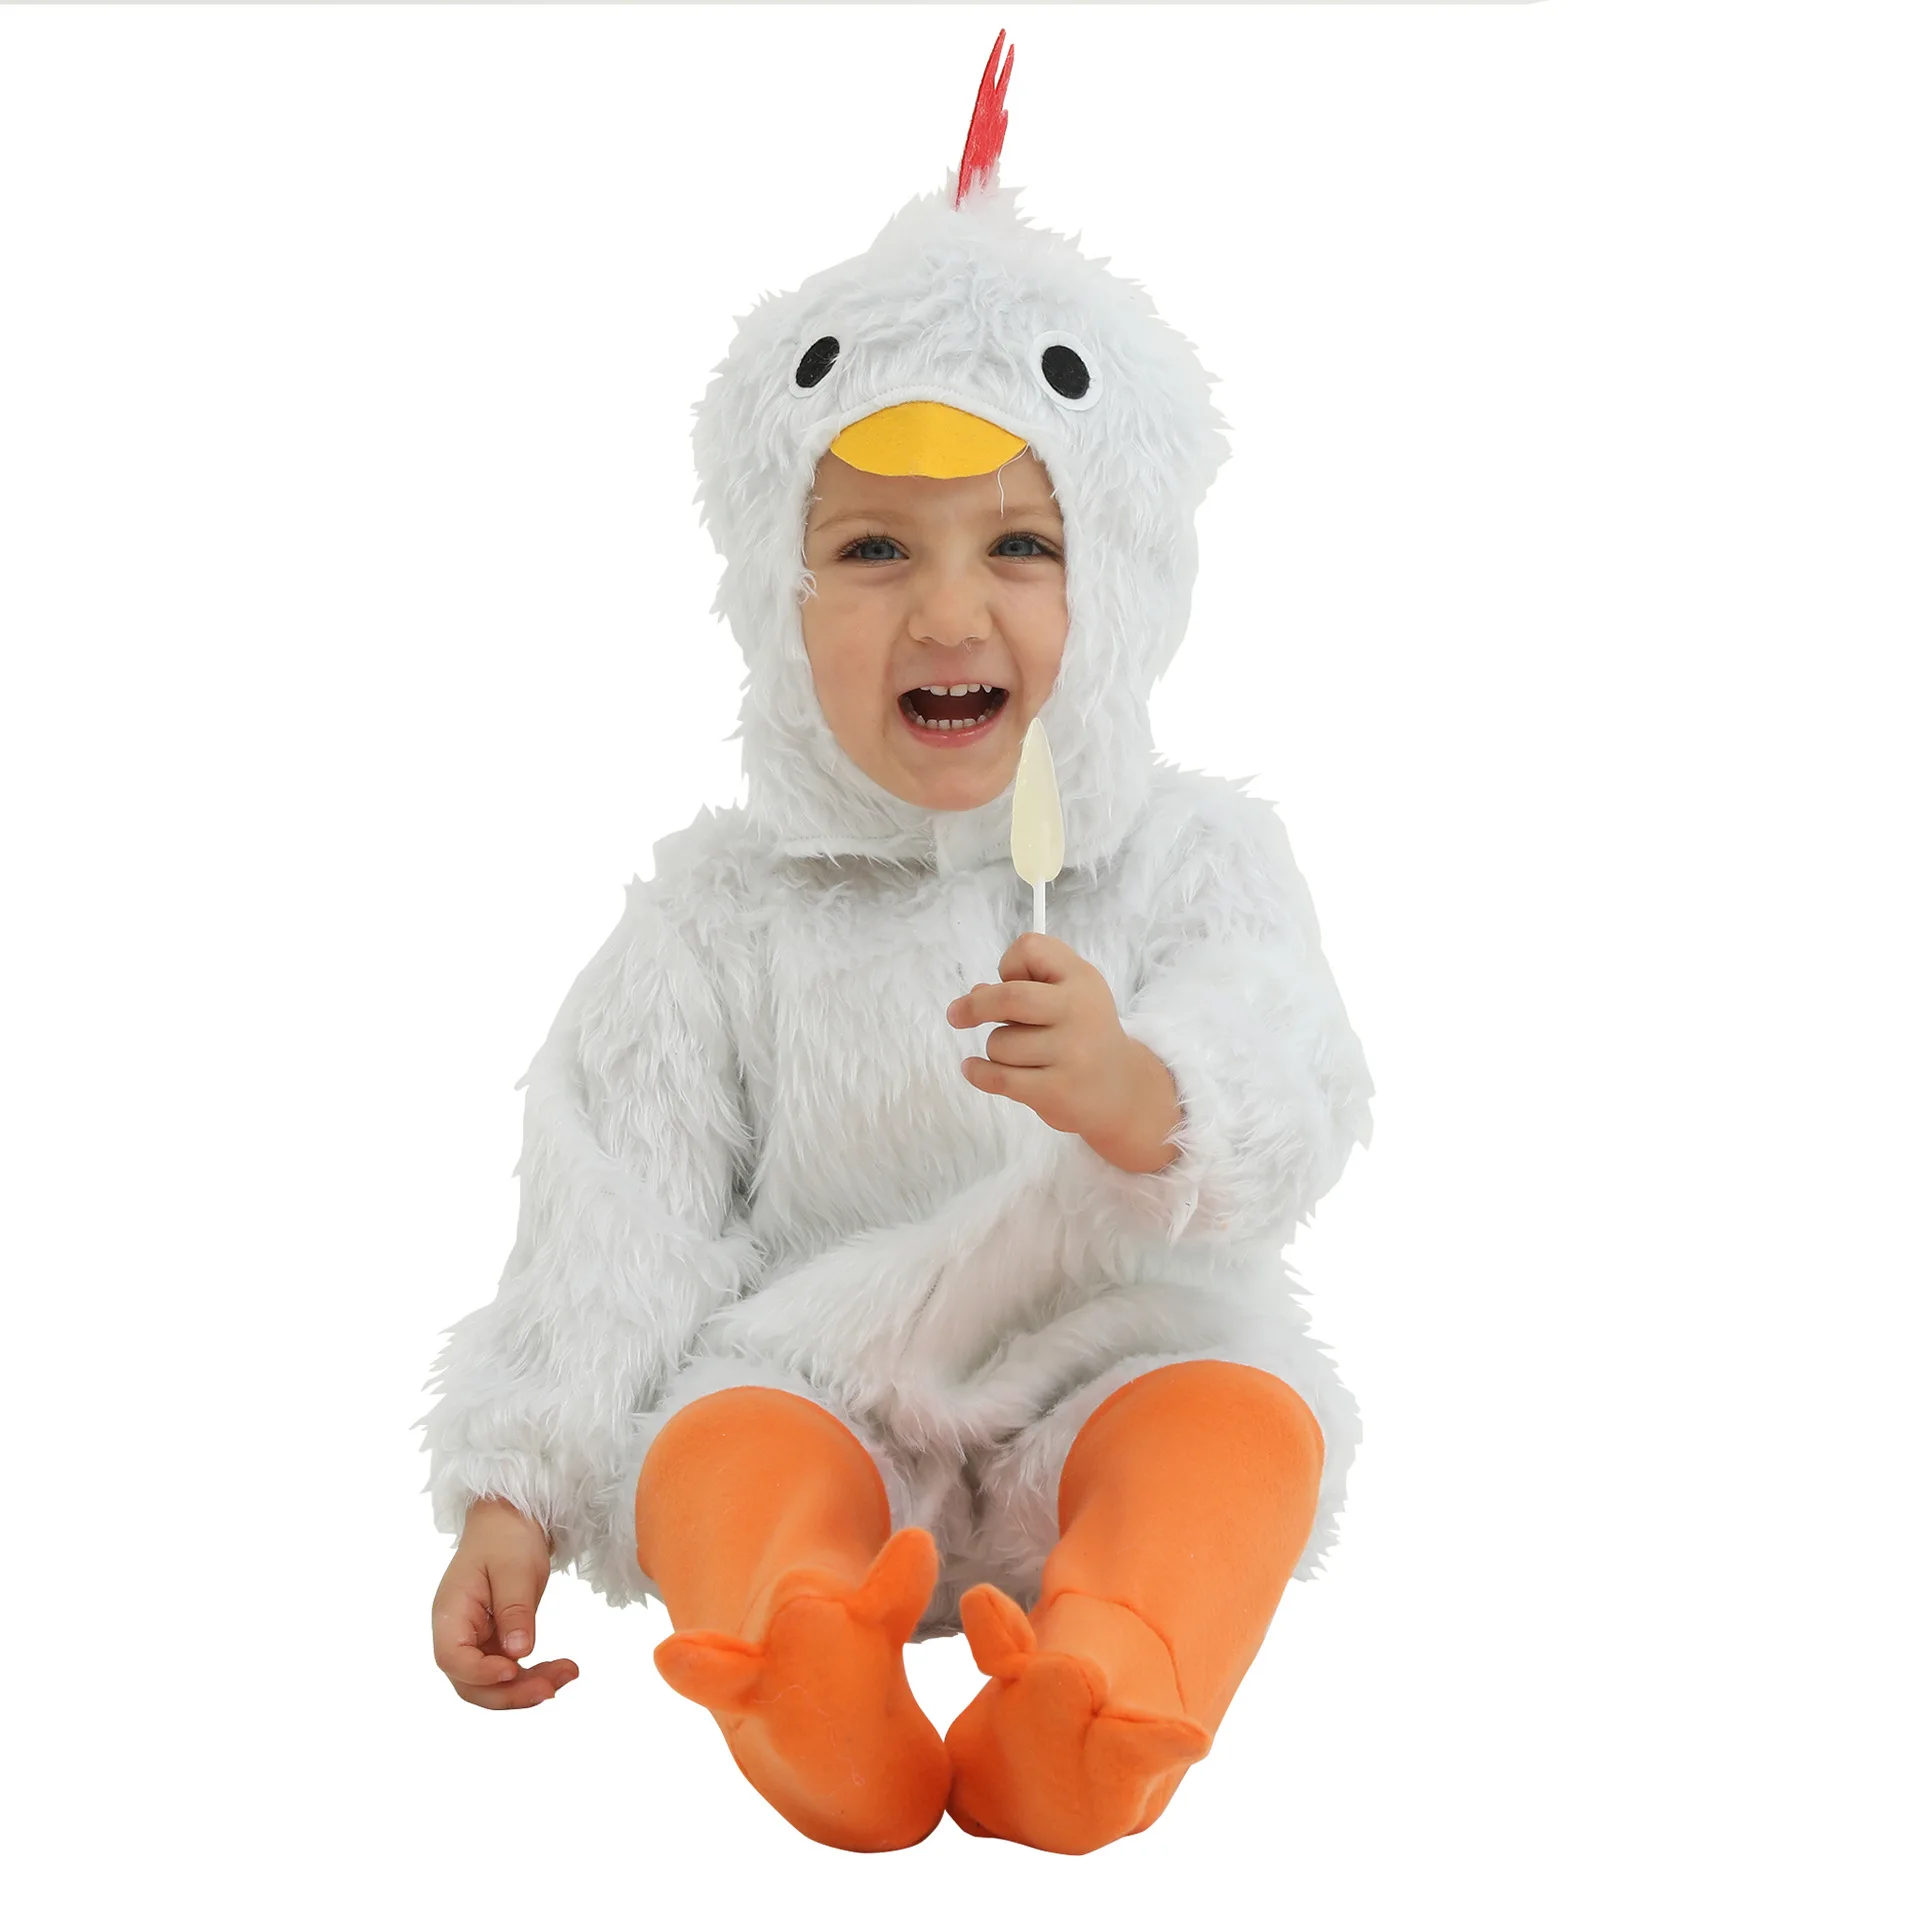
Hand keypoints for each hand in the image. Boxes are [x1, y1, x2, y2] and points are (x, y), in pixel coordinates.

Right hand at [431, 1497, 579, 1709]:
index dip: (480, 1673)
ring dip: (527, 1687)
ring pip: (492, 1683)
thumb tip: (518, 1653)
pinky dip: (533, 1674)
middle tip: (551, 1690)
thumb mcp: (515, 1568)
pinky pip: (509, 1669)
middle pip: (471, 1682)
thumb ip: (515, 1611)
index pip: (452, 1658)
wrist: (511, 1519)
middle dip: (510, 1693)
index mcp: (451, 1612)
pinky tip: (561, 1670)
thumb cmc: (507, 1537)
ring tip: (567, 1675)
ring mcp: (475, 1640)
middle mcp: (457, 1633)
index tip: (513, 1670)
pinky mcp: (495, 1641)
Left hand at [947, 932, 1182, 1173]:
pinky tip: (974, 1069)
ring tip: (1020, 1057)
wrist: (1121, 1091)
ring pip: (999, 1043)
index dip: (1009, 964)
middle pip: (1010, 997)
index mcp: (1081, 978)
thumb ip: (1025, 987)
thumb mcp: (1069, 997)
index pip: (1030, 949)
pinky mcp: (1056, 1090)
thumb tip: (974, 995)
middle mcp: (1078, 1011)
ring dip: (996, 1050)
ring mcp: (1070, 1053)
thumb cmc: (1084, 1035)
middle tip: (957, 1015)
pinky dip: (977, 1073)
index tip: (1008, 981)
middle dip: (976, 1007)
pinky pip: (998, 1078)